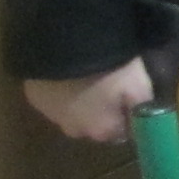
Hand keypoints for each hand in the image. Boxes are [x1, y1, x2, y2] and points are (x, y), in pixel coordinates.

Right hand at [24, 60, 151, 145]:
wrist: (67, 45)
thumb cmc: (111, 68)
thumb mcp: (140, 86)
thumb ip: (145, 109)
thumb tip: (144, 123)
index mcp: (102, 131)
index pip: (122, 132)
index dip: (127, 115)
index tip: (130, 98)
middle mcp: (75, 131)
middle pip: (95, 124)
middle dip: (102, 109)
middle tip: (108, 83)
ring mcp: (51, 115)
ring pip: (72, 112)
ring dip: (80, 99)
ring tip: (87, 75)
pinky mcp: (34, 97)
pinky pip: (52, 97)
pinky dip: (60, 88)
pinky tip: (67, 71)